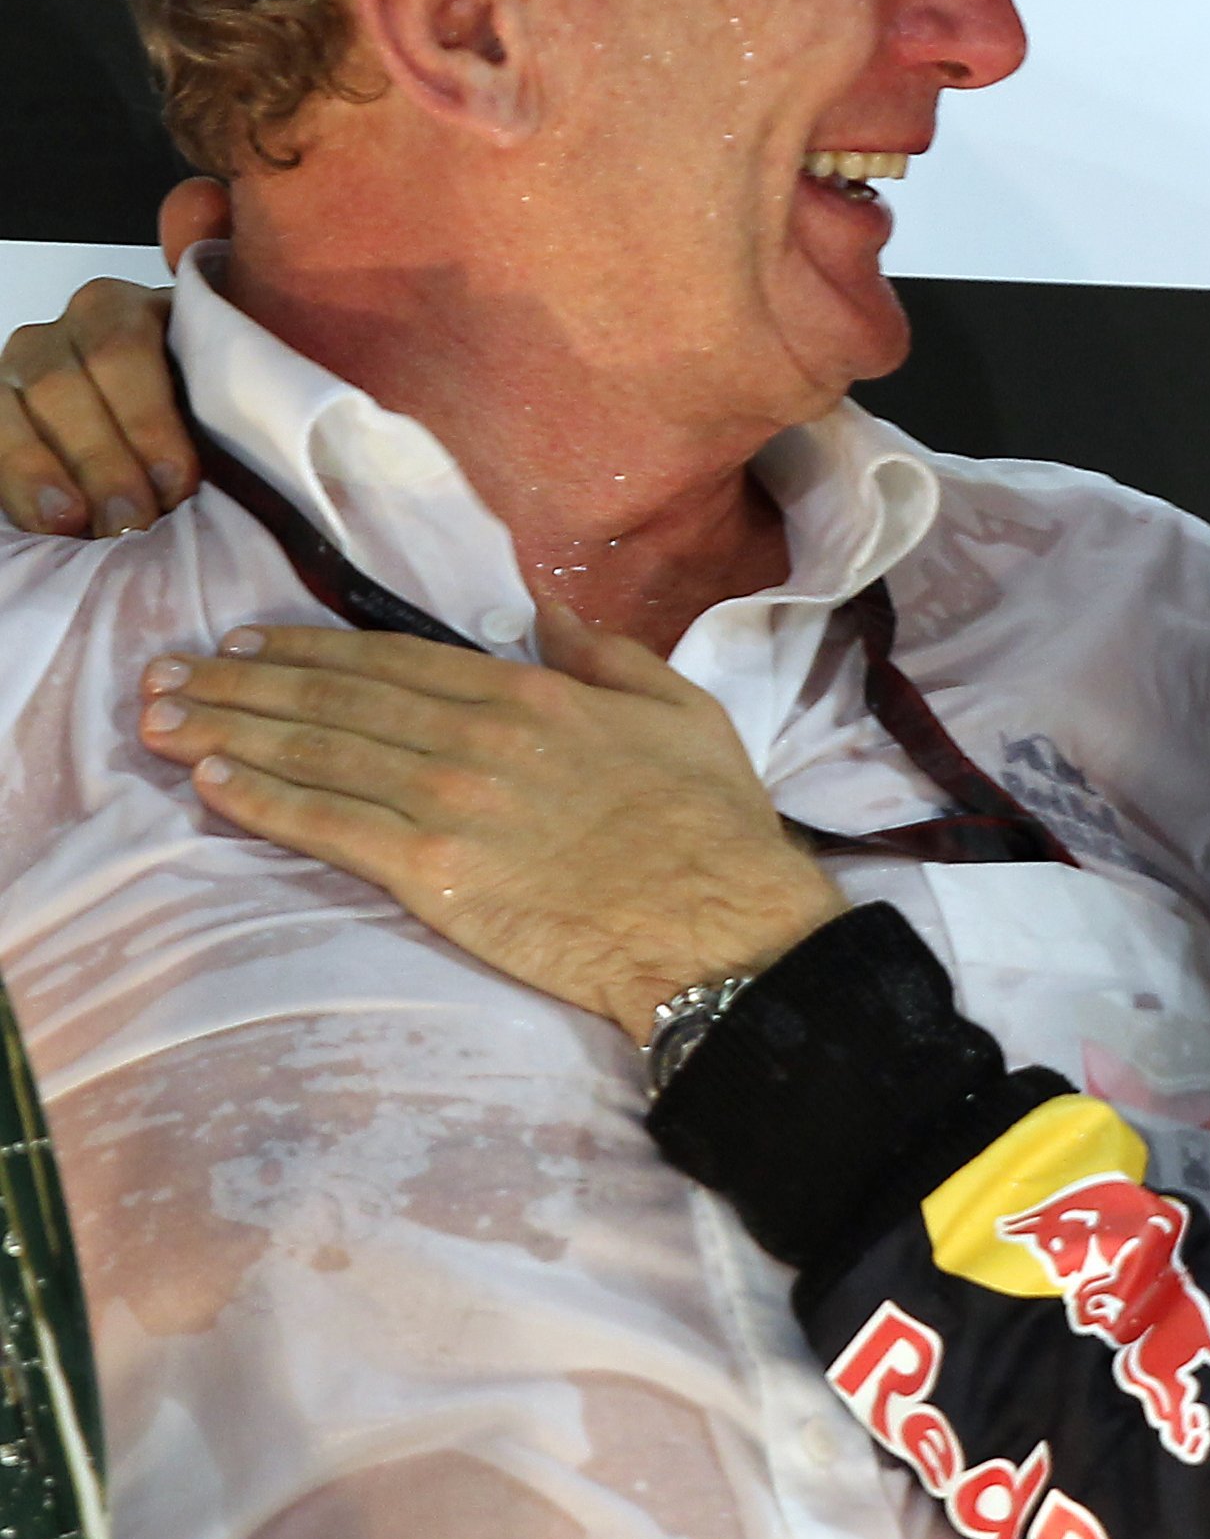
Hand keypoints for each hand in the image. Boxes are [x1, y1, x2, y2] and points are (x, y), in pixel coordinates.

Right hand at [0, 179, 229, 536]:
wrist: (176, 454)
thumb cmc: (213, 416)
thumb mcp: (235, 371)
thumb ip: (233, 305)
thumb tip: (202, 200)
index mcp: (127, 310)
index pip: (123, 349)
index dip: (147, 419)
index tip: (180, 483)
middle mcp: (64, 330)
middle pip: (63, 383)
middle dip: (104, 457)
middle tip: (137, 521)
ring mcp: (16, 373)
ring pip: (13, 410)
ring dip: (45, 472)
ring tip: (79, 526)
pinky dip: (13, 483)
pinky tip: (43, 523)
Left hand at [135, 607, 846, 1040]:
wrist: (717, 926)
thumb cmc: (713, 827)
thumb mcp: (681, 711)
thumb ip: (606, 655)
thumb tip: (545, 613)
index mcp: (530, 694)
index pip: (394, 661)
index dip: (312, 649)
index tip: (250, 642)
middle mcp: (476, 736)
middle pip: (336, 699)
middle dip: (243, 683)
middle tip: (169, 674)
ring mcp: (449, 803)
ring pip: (318, 752)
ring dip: (230, 731)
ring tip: (163, 718)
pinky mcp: (433, 873)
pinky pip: (329, 826)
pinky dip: (263, 799)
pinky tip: (210, 781)